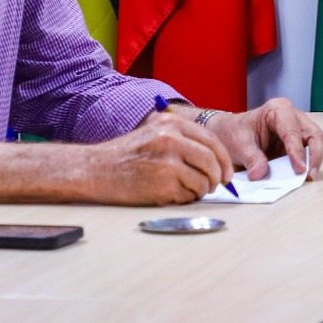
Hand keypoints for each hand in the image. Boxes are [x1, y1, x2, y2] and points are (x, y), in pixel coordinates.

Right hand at [81, 112, 237, 204]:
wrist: (95, 170)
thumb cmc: (126, 155)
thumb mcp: (155, 132)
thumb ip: (183, 139)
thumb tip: (216, 158)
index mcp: (172, 124)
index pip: (212, 141)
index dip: (224, 160)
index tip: (227, 173)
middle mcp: (172, 139)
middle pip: (212, 162)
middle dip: (217, 178)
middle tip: (214, 186)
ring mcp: (168, 162)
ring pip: (203, 181)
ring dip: (200, 191)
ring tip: (186, 190)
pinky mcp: (163, 184)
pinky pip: (188, 196)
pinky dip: (185, 199)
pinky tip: (171, 195)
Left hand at [198, 96, 322, 180]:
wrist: (228, 134)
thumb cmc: (234, 132)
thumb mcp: (239, 145)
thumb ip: (251, 159)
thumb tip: (260, 174)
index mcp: (277, 109)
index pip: (293, 131)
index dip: (298, 150)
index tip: (299, 168)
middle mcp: (292, 117)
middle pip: (313, 134)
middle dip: (314, 155)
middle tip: (308, 174)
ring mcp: (297, 129)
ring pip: (315, 143)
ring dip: (313, 160)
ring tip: (307, 177)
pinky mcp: (297, 142)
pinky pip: (309, 152)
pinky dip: (308, 164)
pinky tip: (302, 175)